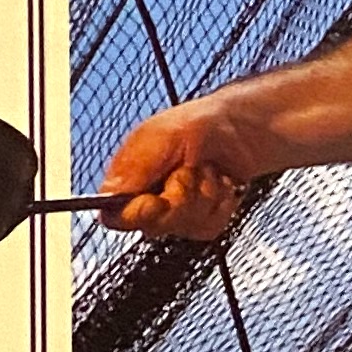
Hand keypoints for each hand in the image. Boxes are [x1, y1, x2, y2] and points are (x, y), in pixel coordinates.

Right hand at [99, 95, 271, 242]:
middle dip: (180, 198)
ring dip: (204, 195)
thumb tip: (108, 195)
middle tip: (190, 170)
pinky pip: (208, 228)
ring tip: (208, 170)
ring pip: (185, 227)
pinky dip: (221, 203)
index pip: (116, 215)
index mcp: (129, 178)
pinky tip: (222, 183)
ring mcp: (176, 212)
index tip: (157, 201)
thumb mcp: (165, 136)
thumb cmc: (201, 123)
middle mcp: (149, 198)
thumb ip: (137, 167)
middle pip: (154, 226)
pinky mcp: (201, 220)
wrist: (242, 129)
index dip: (136, 214)